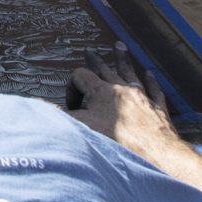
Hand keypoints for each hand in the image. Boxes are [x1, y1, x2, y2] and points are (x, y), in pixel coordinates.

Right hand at [67, 55, 186, 164]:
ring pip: (130, 73)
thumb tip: (43, 108)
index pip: (81, 76)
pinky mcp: (158, 109)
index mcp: (101, 92)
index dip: (72, 87)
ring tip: (119, 46)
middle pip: (105, 69)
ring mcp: (142, 97)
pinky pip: (153, 89)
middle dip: (95, 60)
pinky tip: (149, 74)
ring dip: (123, 60)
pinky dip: (150, 81)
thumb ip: (64, 117)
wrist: (154, 155)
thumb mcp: (84, 129)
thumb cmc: (118, 143)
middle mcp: (121, 89)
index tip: (72, 107)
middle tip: (89, 50)